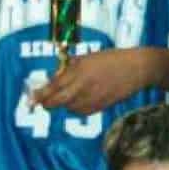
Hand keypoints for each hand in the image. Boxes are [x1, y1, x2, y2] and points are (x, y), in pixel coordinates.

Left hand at [32, 49, 151, 115]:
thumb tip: (56, 79)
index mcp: (80, 71)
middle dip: (48, 103)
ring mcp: (93, 98)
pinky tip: (79, 100)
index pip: (55, 86)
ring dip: (64, 104)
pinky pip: (82, 111)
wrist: (137, 69)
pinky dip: (76, 107)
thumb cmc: (112, 58)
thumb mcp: (88, 58)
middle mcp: (84, 86)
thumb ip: (71, 69)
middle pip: (59, 101)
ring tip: (66, 96)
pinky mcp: (101, 106)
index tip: (31, 99)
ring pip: (70, 108)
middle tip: (42, 102)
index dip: (41, 94)